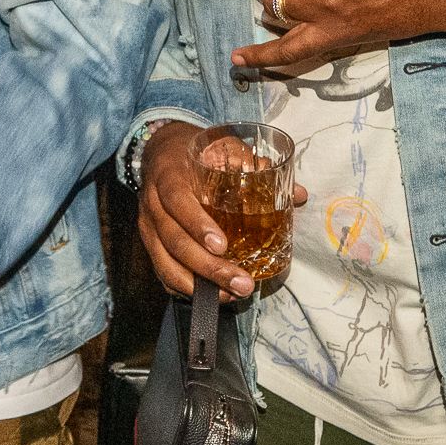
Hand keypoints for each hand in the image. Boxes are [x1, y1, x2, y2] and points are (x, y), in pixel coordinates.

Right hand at [136, 120, 306, 300]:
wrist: (161, 151)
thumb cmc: (195, 153)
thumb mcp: (221, 149)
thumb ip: (256, 169)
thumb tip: (298, 194)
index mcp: (169, 175)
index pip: (177, 201)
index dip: (197, 224)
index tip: (222, 245)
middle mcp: (152, 204)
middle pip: (174, 241)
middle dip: (208, 267)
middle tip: (240, 283)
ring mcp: (147, 227)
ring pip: (165, 263)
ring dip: (199, 284)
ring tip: (231, 295)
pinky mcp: (149, 244)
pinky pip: (162, 272)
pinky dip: (185, 288)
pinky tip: (212, 295)